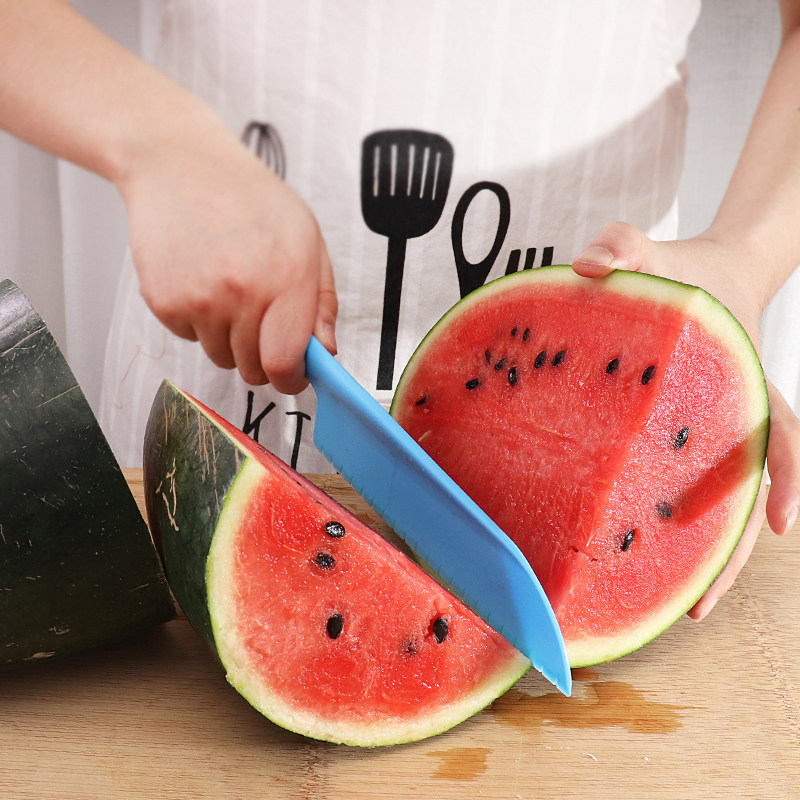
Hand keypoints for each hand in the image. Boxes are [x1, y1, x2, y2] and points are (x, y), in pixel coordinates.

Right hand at [117, 111, 336, 392]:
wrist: (179, 164)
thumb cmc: (250, 199)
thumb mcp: (307, 239)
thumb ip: (322, 301)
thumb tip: (326, 352)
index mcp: (286, 277)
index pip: (286, 363)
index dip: (292, 378)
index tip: (293, 375)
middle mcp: (241, 293)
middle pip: (254, 369)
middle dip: (264, 357)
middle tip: (260, 320)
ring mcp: (198, 299)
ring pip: (222, 357)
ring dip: (229, 338)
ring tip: (227, 287)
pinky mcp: (163, 301)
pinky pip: (190, 338)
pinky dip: (198, 321)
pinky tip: (200, 279)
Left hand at [573, 222, 799, 618]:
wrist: (706, 268)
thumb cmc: (683, 264)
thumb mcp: (650, 245)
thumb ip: (624, 244)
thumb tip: (590, 266)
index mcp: (739, 375)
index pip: (783, 431)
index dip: (789, 478)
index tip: (782, 528)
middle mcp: (734, 412)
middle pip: (749, 494)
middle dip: (733, 554)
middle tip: (698, 608)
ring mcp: (711, 429)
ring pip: (720, 504)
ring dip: (703, 558)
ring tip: (671, 610)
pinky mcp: (682, 437)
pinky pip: (680, 484)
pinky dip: (668, 522)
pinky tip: (635, 555)